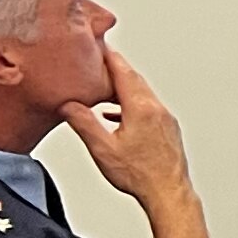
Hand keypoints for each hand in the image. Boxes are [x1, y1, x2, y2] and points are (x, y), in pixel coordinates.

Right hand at [56, 49, 195, 209]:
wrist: (168, 192)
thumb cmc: (139, 174)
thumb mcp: (102, 148)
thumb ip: (84, 123)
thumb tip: (69, 105)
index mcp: (141, 108)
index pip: (123, 72)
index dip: (109, 56)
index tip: (99, 45)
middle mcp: (157, 109)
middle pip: (134, 79)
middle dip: (115, 68)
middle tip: (98, 60)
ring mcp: (165, 119)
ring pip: (142, 93)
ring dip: (123, 87)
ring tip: (103, 87)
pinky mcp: (167, 129)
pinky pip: (147, 107)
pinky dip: (130, 104)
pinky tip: (117, 115)